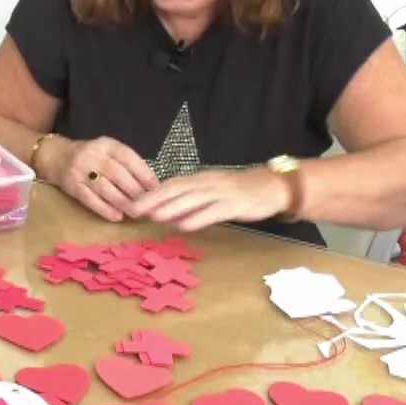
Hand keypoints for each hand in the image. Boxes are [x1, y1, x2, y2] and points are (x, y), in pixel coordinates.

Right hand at [40, 136, 158, 221]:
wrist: (56, 156)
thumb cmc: (90, 157)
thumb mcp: (108, 152)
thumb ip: (126, 164)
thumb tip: (150, 185)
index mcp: (107, 144)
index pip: (128, 157)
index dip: (143, 173)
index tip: (155, 188)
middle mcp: (93, 155)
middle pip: (118, 174)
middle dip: (135, 191)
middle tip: (148, 205)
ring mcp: (80, 170)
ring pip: (105, 188)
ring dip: (122, 202)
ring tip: (135, 213)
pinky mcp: (72, 185)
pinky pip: (90, 199)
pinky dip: (105, 209)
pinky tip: (116, 217)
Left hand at [129, 168, 291, 230]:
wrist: (272, 186)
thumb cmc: (240, 191)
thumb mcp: (213, 191)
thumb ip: (191, 201)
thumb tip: (167, 214)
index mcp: (201, 178)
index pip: (172, 184)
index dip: (151, 193)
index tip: (133, 202)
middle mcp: (208, 183)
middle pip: (177, 189)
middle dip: (154, 199)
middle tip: (134, 210)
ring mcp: (222, 193)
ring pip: (193, 199)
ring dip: (172, 208)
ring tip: (153, 216)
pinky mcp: (236, 205)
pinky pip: (214, 211)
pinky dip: (198, 218)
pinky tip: (184, 226)